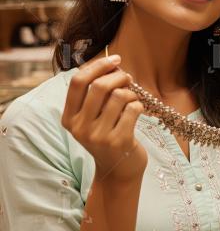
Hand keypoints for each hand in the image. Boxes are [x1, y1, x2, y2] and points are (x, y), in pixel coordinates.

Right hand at [62, 55, 146, 183]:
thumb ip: (96, 94)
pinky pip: (133, 109)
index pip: (77, 83)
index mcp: (69, 118)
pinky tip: (137, 113)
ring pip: (120, 96)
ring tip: (132, 100)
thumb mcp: (93, 117)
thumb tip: (113, 63)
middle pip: (100, 86)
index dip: (97, 66)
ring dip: (131, 93)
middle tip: (128, 78)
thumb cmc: (108, 135)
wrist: (118, 170)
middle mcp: (80, 127)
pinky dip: (139, 106)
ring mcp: (98, 135)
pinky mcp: (118, 141)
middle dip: (119, 76)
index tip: (115, 59)